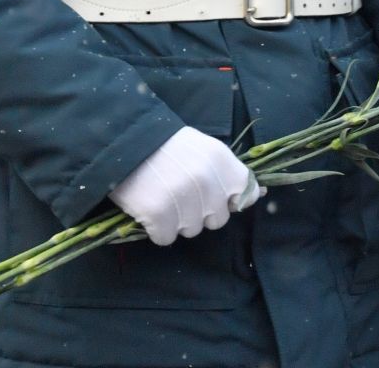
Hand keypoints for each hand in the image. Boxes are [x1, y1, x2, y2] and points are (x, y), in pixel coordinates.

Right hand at [108, 127, 260, 246]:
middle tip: (178, 192)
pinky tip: (147, 207)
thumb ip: (226, 171)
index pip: (245, 193)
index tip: (214, 195)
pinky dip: (156, 229)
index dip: (230, 199)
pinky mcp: (158, 215)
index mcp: (221, 160)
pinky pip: (166, 238)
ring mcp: (183, 199)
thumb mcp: (202, 148)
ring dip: (177, 220)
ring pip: (192, 230)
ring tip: (161, 195)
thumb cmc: (163, 145)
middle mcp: (207, 180)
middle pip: (217, 219)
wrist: (121, 140)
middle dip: (200, 212)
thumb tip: (257, 195)